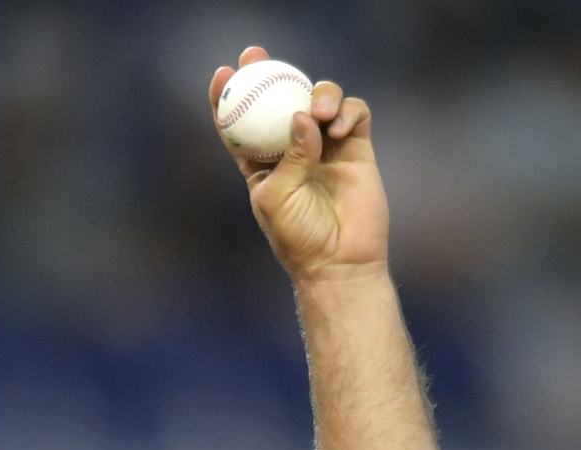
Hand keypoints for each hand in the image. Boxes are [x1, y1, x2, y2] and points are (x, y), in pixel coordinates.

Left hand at [209, 48, 388, 283]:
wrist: (339, 262)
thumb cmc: (298, 237)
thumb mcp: (277, 197)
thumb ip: (288, 156)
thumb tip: (302, 115)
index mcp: (261, 162)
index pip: (241, 121)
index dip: (229, 95)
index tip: (224, 74)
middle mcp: (293, 148)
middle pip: (281, 98)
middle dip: (270, 72)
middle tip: (260, 56)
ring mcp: (326, 145)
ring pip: (320, 99)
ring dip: (319, 94)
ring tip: (318, 112)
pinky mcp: (356, 148)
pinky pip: (353, 113)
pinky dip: (346, 112)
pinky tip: (338, 130)